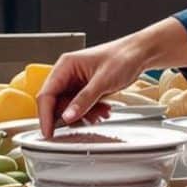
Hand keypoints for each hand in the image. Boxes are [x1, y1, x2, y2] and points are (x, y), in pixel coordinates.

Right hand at [35, 37, 159, 134]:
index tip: (48, 133)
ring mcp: (76, 81)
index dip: (45, 116)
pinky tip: (103, 110)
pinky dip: (91, 112)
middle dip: (71, 115)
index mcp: (65, 65)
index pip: (46, 94)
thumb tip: (67, 116)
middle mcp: (67, 73)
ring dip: (84, 114)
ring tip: (101, 112)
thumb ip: (84, 100)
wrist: (140, 54)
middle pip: (57, 103)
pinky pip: (80, 106)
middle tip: (85, 121)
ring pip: (70, 107)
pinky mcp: (85, 88)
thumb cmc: (123, 57)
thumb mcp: (102, 81)